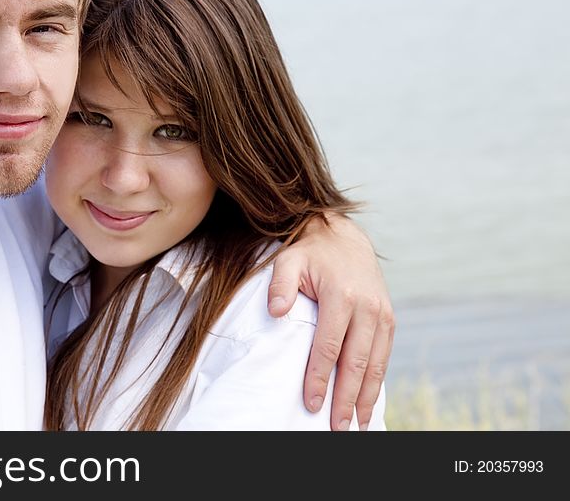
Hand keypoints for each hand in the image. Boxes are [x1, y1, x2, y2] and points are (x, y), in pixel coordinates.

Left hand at [267, 214, 393, 430]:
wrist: (343, 238)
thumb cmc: (310, 254)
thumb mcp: (288, 261)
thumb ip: (280, 285)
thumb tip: (275, 312)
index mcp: (342, 295)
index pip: (329, 346)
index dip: (320, 377)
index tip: (311, 403)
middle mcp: (367, 307)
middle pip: (356, 362)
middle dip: (346, 398)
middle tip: (336, 426)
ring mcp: (382, 313)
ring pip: (375, 364)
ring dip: (366, 397)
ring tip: (356, 424)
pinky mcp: (389, 318)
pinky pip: (384, 356)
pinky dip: (377, 381)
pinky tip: (368, 401)